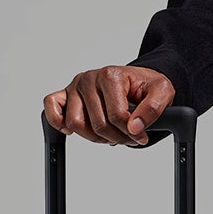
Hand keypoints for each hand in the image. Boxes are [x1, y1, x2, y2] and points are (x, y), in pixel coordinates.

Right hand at [45, 65, 174, 146]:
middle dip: (116, 138)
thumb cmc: (145, 86)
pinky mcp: (65, 95)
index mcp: (111, 75)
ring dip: (94, 137)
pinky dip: (57, 122)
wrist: (138, 81)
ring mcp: (75, 86)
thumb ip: (152, 108)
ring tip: (109, 135)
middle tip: (127, 138)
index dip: (131, 133)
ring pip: (76, 124)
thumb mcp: (162, 92)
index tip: (141, 136)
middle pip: (97, 124)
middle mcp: (90, 78)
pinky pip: (50, 108)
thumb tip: (134, 127)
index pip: (117, 116)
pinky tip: (73, 130)